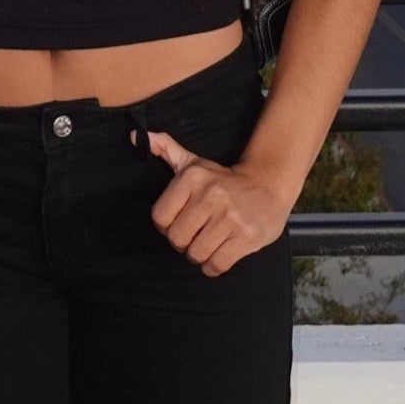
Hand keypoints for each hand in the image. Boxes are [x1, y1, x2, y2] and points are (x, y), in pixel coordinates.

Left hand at [140, 130, 289, 276]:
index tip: (179, 222)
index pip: (160, 217)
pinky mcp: (247, 237)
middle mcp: (211, 195)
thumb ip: (165, 148)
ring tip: (207, 243)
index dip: (167, 225)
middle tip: (194, 235)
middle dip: (183, 242)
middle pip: (177, 238)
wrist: (268, 184)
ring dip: (199, 255)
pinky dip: (214, 266)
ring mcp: (230, 217)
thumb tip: (136, 137)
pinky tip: (218, 255)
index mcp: (193, 177)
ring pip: (196, 253)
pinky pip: (218, 264)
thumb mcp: (194, 161)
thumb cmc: (223, 179)